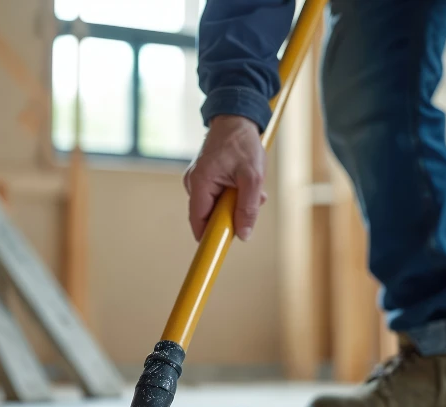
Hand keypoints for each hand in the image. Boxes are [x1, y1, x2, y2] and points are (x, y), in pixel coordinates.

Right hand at [183, 115, 266, 241]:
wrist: (236, 117)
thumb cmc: (243, 143)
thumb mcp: (252, 177)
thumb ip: (248, 207)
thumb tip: (243, 235)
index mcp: (200, 183)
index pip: (199, 222)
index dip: (209, 238)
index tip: (219, 250)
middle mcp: (193, 183)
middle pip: (209, 216)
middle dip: (231, 215)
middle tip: (251, 201)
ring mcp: (197, 180)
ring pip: (216, 207)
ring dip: (235, 203)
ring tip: (249, 184)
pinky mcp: (204, 178)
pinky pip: (217, 196)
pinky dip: (232, 194)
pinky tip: (243, 180)